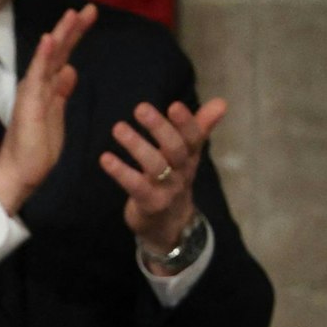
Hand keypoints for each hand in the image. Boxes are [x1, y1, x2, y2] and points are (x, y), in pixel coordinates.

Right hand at [0, 5, 95, 213]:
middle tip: (89, 8)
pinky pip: (37, 75)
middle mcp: (38, 84)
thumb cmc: (36, 149)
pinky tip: (49, 40)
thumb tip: (70, 70)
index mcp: (47, 87)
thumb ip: (61, 92)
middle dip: (73, 28)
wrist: (20, 172)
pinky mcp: (28, 103)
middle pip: (57, 50)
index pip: (63, 55)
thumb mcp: (56, 115)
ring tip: (72, 15)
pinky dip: (42, 56)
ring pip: (48, 57)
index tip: (89, 15)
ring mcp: (32, 92)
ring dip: (59, 35)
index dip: (75, 34)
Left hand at [98, 97, 225, 259]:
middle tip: (140, 108)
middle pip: (176, 149)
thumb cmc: (174, 180)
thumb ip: (199, 127)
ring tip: (118, 128)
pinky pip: (136, 186)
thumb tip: (221, 101)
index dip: (186, 122)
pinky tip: (105, 158)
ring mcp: (167, 189)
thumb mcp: (187, 154)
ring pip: (155, 166)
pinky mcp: (150, 203)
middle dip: (160, 128)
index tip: (175, 105)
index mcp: (190, 156)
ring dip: (137, 146)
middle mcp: (181, 172)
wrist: (170, 225)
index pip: (193, 137)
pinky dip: (121, 172)